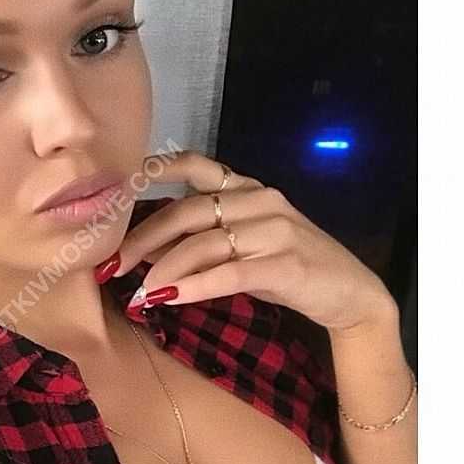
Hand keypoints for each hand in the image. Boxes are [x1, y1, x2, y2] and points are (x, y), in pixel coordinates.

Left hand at [108, 151, 396, 333]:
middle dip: (144, 239)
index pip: (197, 166)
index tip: (121, 183)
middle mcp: (261, 201)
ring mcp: (276, 230)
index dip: (157, 170)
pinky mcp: (287, 263)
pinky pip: (230, 272)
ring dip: (165, 270)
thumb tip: (146, 251)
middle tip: (113, 265)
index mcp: (248, 190)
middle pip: (188, 212)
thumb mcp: (244, 246)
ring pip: (205, 243)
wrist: (351, 294)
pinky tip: (171, 298)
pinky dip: (195, 286)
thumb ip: (203, 239)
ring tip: (141, 293)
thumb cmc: (289, 268)